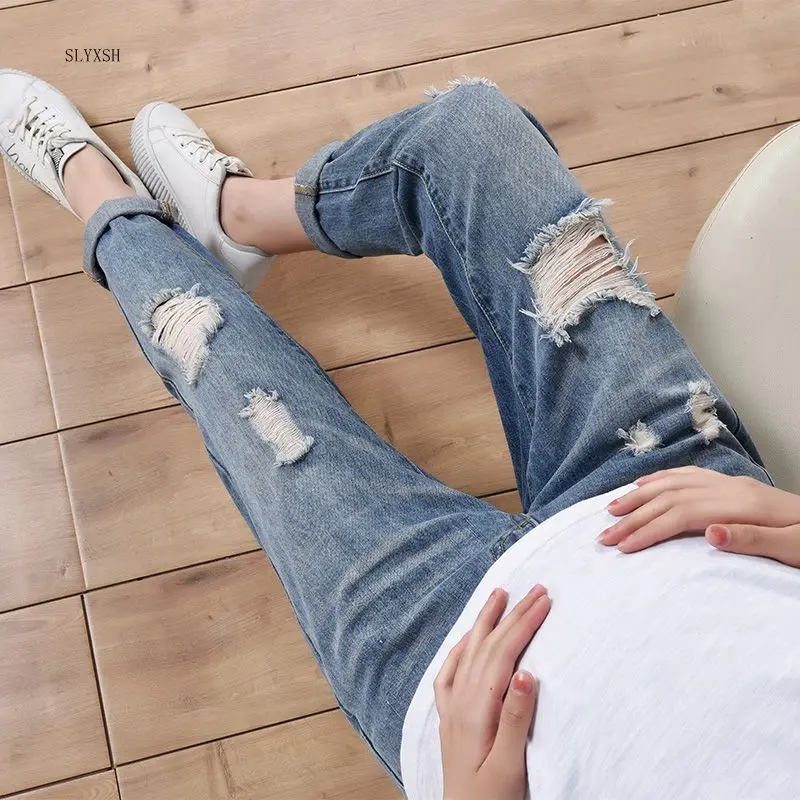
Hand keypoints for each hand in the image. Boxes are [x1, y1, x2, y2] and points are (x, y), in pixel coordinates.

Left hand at [435, 584, 550, 799]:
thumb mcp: (510, 767)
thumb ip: (516, 720)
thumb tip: (526, 672)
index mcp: (476, 712)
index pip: (503, 655)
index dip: (523, 624)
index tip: (544, 600)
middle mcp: (460, 704)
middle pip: (488, 647)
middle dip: (512, 615)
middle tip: (535, 589)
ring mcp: (452, 710)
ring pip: (469, 653)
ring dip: (485, 622)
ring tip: (498, 595)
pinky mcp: (450, 719)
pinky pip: (451, 673)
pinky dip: (461, 648)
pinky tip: (468, 638)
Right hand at [600, 466, 799, 563]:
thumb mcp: (794, 549)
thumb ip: (753, 540)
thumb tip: (709, 533)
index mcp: (741, 505)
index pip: (681, 515)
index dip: (649, 530)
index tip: (623, 549)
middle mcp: (730, 488)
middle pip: (670, 498)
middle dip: (634, 517)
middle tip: (604, 536)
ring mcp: (730, 484)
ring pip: (673, 483)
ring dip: (639, 496)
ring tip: (613, 510)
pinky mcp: (733, 486)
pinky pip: (687, 476)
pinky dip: (660, 479)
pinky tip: (644, 485)